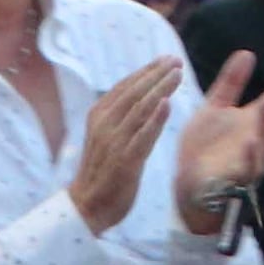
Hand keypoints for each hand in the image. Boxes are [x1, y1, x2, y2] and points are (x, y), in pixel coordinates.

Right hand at [68, 59, 181, 235]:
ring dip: (159, 89)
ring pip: (139, 110)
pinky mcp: (125, 161)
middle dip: (156, 74)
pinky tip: (168, 104)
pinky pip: (142, 137)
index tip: (166, 59)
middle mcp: (104, 125)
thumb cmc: (102, 169)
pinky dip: (155, 119)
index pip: (125, 87)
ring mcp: (114, 142)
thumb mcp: (106, 135)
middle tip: (176, 60)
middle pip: (134, 93)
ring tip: (177, 74)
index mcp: (99, 116)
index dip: (146, 71)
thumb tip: (139, 93)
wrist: (87, 206)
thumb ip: (120, 115)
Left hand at [175, 51, 263, 225]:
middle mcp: (258, 140)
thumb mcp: (214, 108)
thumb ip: (231, 83)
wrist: (190, 185)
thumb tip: (248, 52)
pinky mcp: (235, 179)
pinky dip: (250, 155)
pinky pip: (247, 168)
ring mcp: (250, 160)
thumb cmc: (206, 148)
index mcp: (254, 122)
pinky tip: (251, 140)